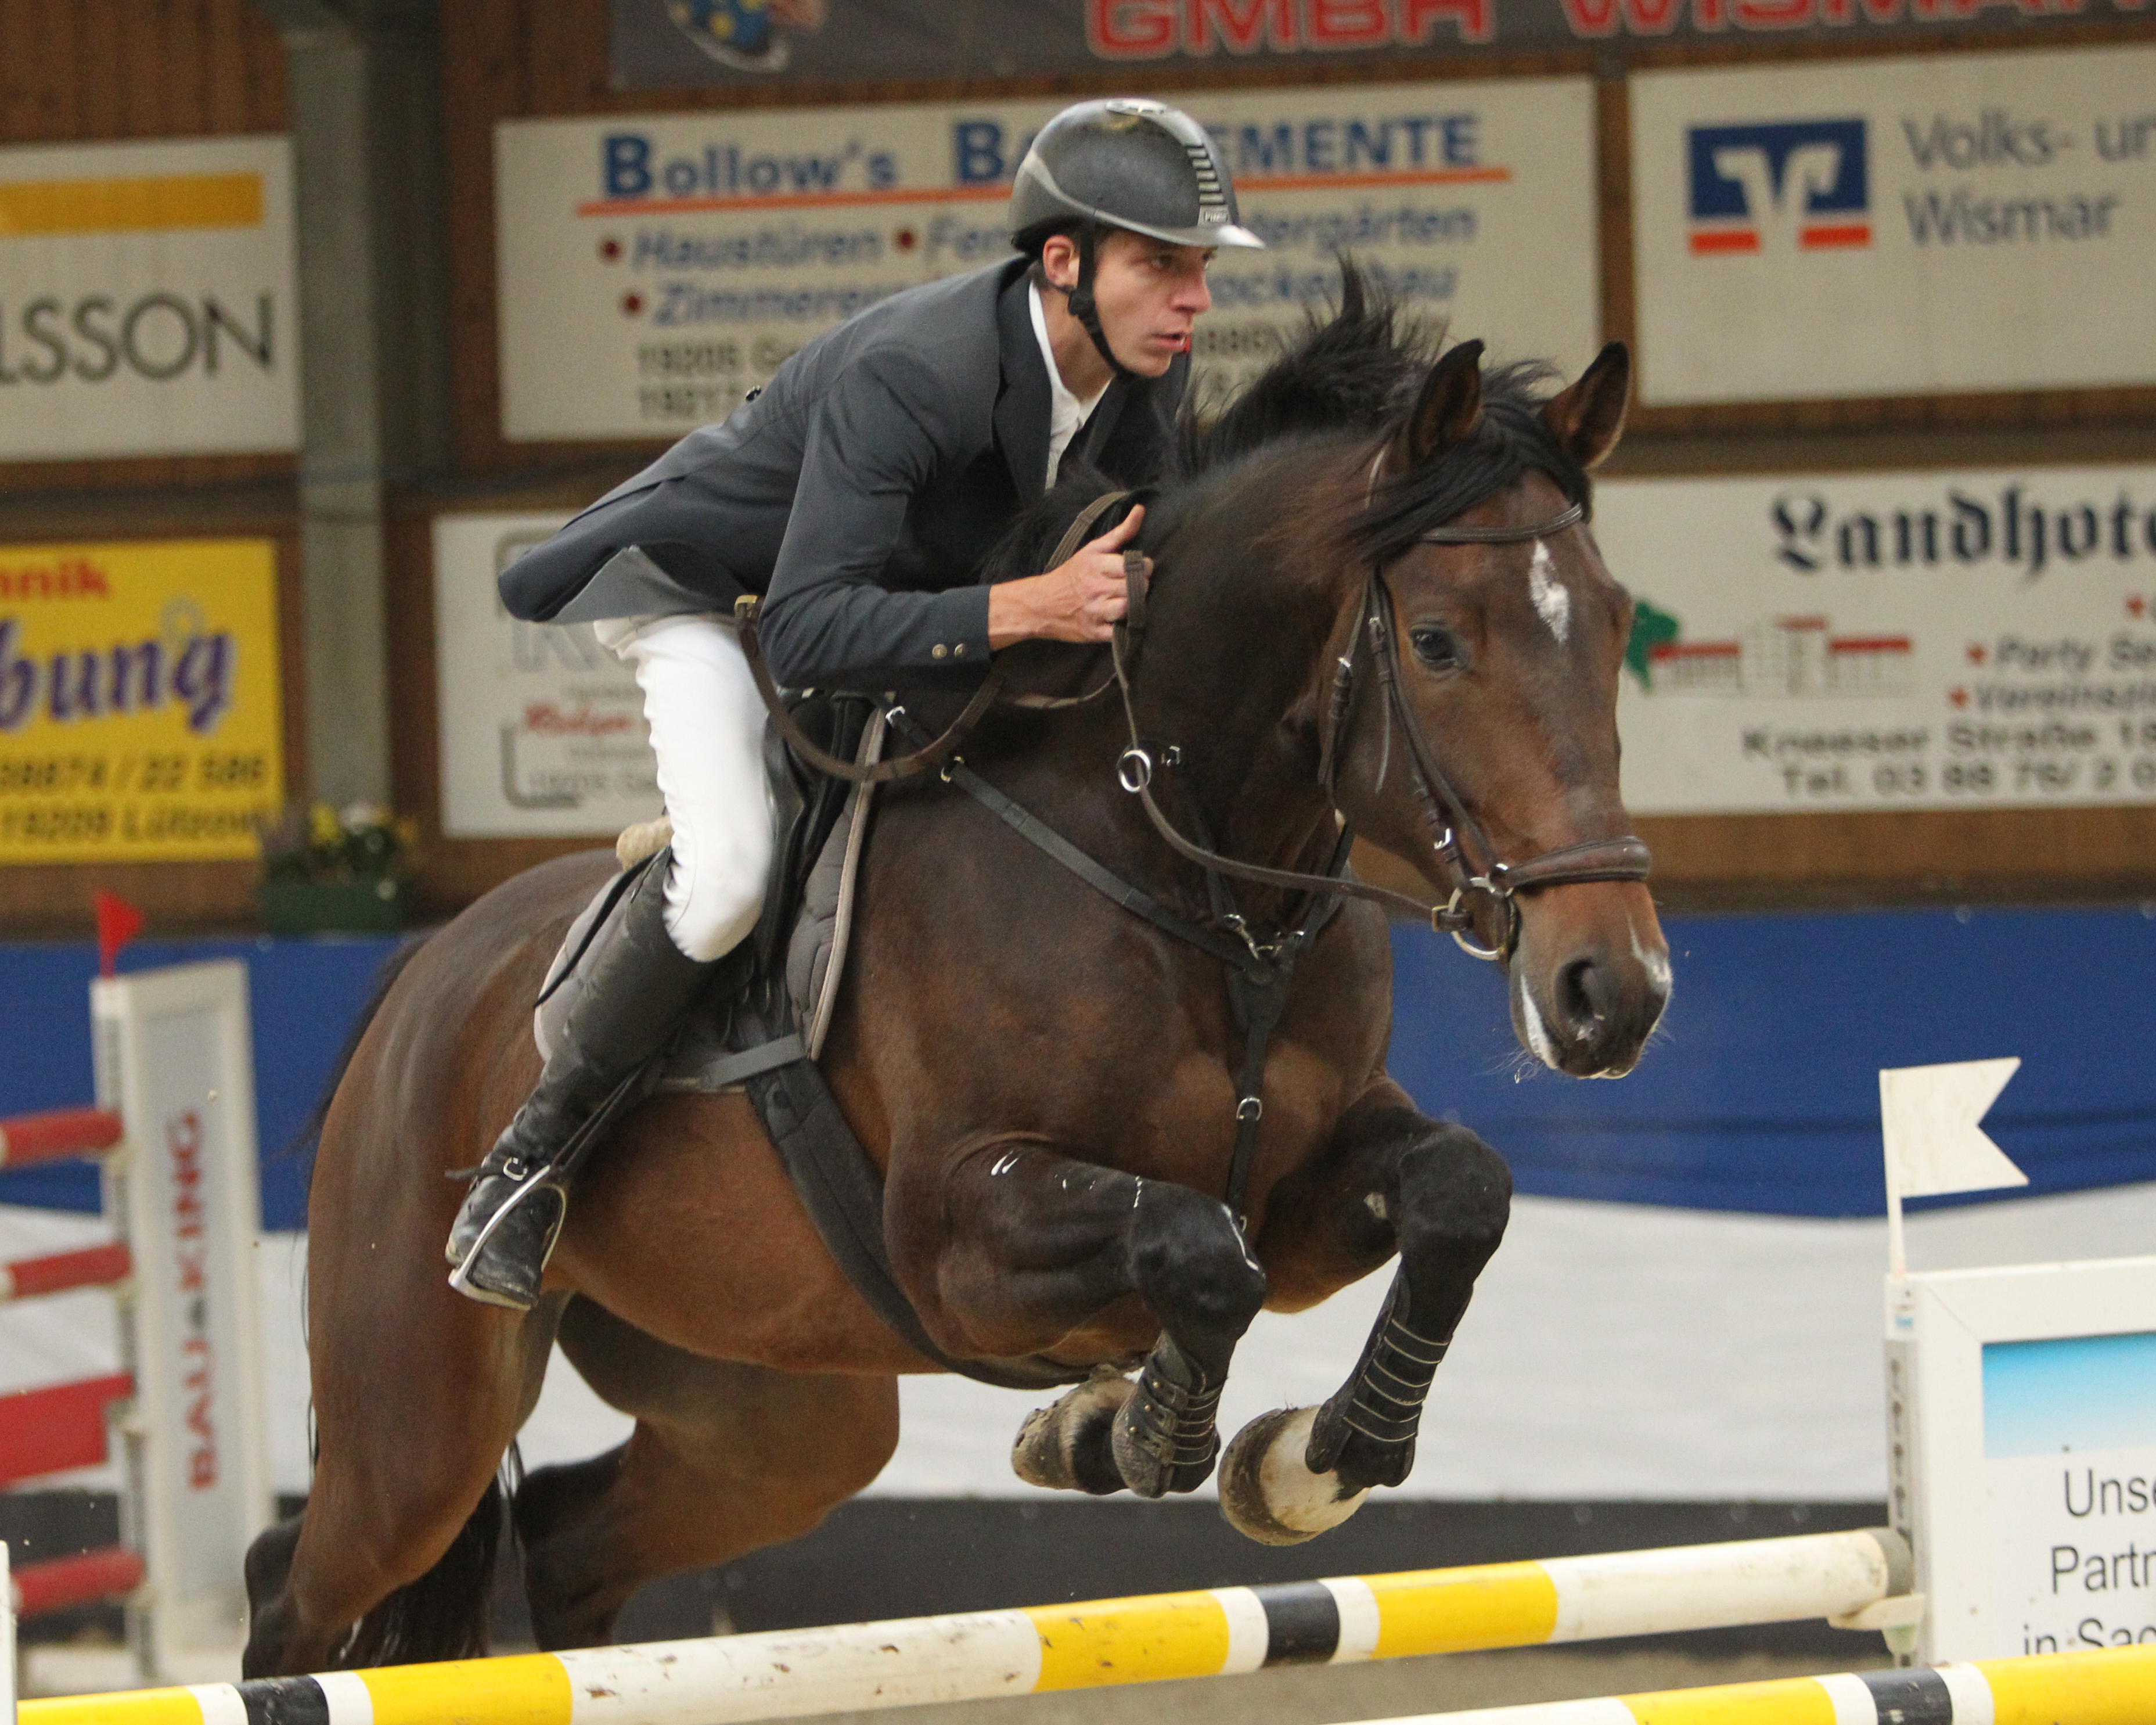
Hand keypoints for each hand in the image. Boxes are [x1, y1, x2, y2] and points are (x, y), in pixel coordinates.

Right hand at [987, 506, 1147, 648]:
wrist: (1041, 604)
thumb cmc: (1072, 575)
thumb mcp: (1092, 549)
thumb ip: (1120, 532)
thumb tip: (1141, 510)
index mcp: (1097, 564)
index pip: (1136, 565)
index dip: (1144, 568)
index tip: (1139, 569)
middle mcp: (1095, 587)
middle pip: (1136, 587)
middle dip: (1141, 587)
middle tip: (1135, 586)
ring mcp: (1094, 611)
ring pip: (1128, 608)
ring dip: (1134, 607)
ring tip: (1128, 602)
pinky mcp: (1093, 632)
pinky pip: (1118, 632)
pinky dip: (1123, 628)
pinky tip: (1120, 620)